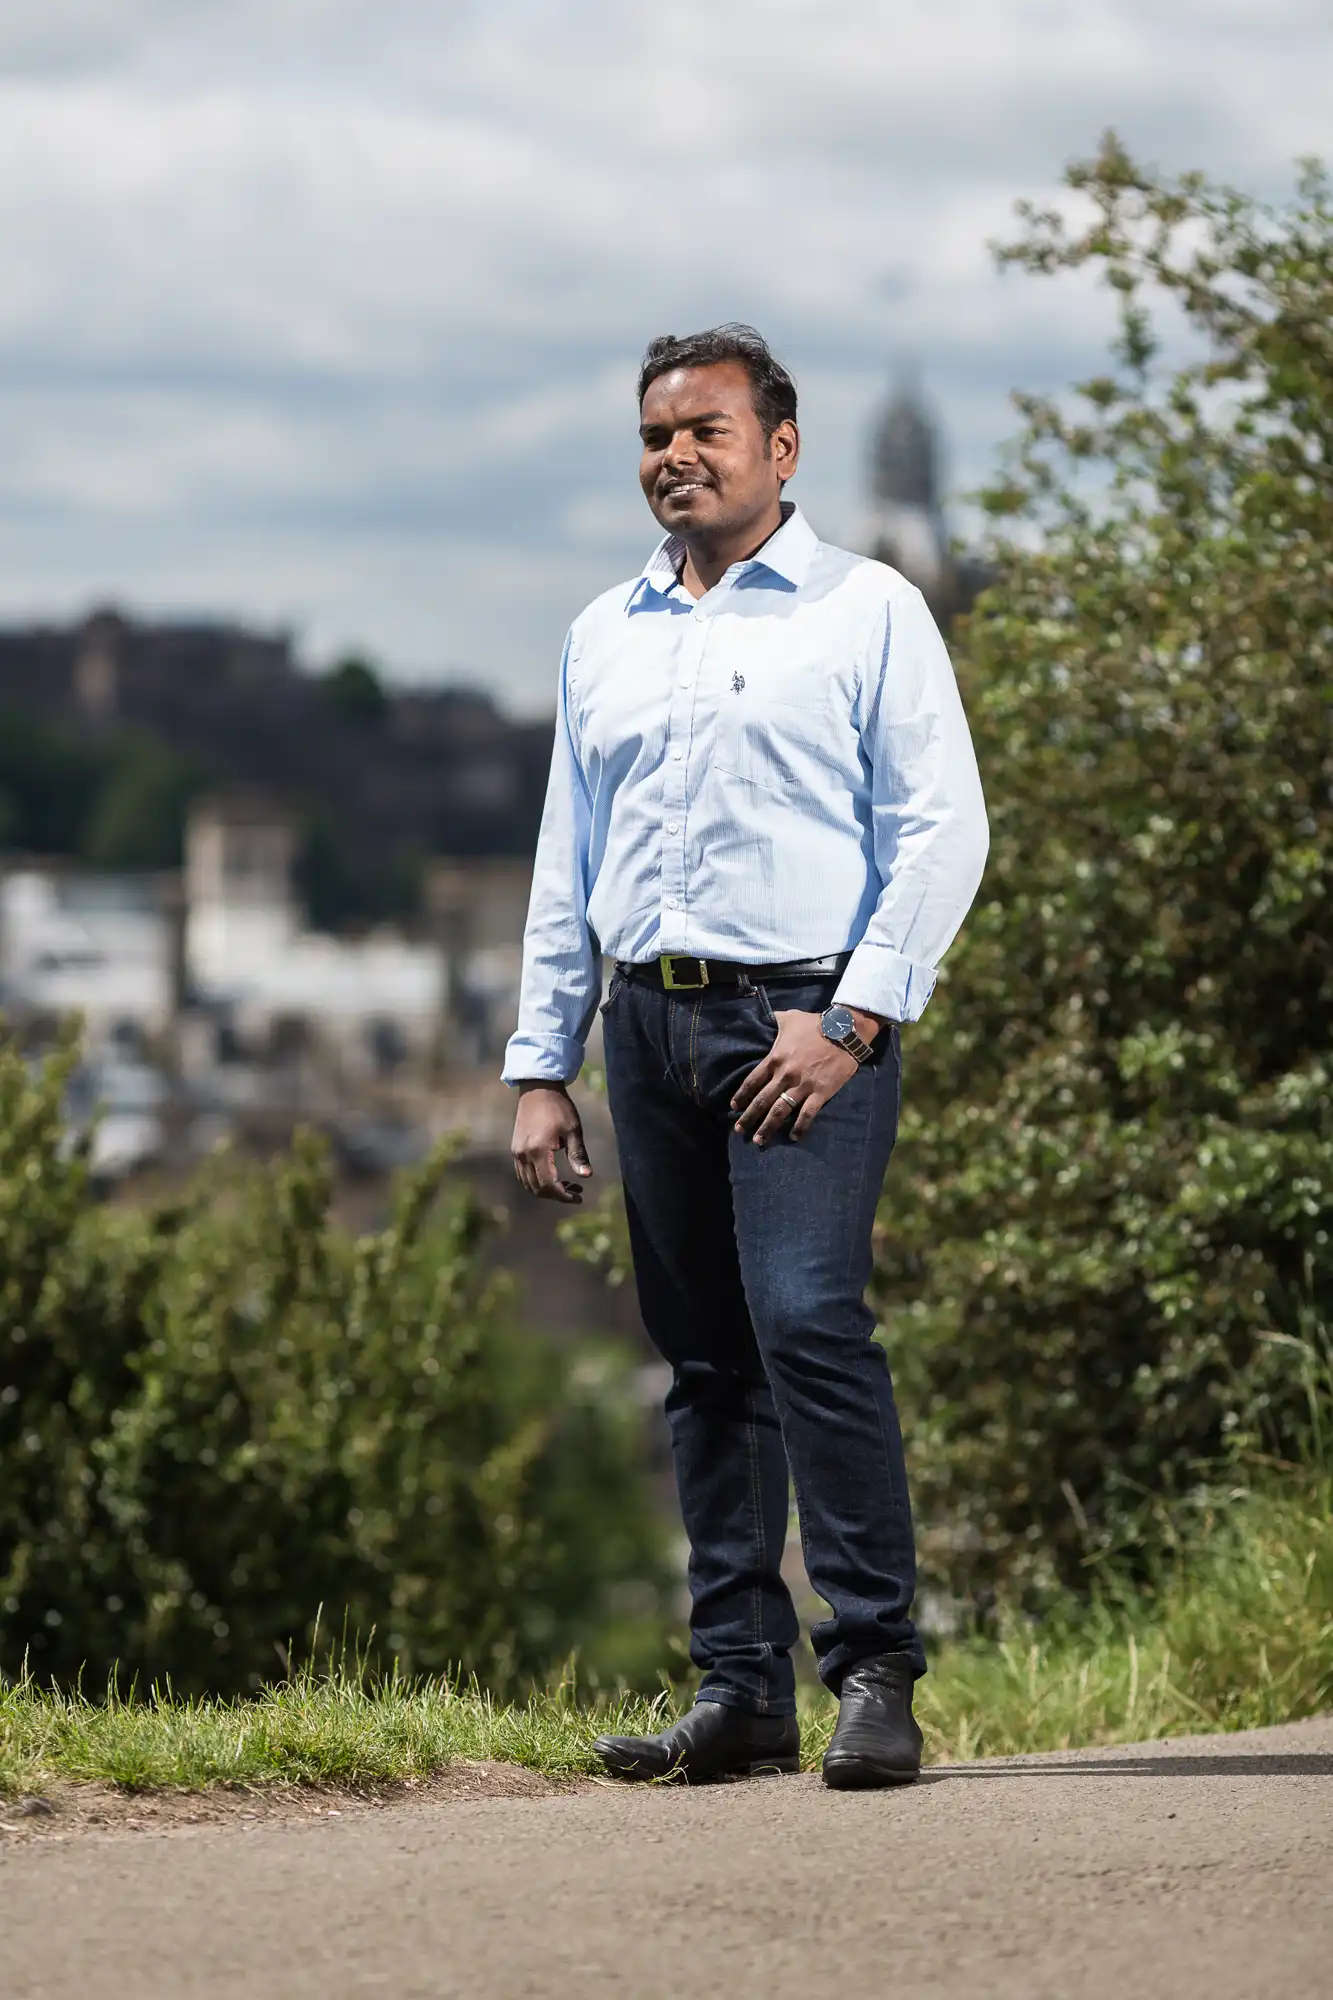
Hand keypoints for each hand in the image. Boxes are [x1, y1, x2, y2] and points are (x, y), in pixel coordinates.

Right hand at [510, 1083, 592, 1201]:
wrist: (538, 1089)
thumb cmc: (559, 1108)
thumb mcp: (573, 1130)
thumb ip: (578, 1154)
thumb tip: (586, 1176)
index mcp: (538, 1150)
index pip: (549, 1184)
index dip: (564, 1196)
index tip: (579, 1196)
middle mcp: (524, 1155)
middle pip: (537, 1188)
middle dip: (557, 1195)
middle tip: (575, 1191)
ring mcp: (517, 1153)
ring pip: (528, 1183)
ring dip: (546, 1190)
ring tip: (566, 1185)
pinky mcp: (515, 1149)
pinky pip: (522, 1174)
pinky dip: (536, 1182)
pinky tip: (551, 1176)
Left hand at [730, 1007, 885, 1145]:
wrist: (845, 1030)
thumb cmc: (815, 1023)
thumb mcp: (789, 1018)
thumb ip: (773, 1020)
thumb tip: (762, 1016)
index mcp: (775, 1058)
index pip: (752, 1081)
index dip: (741, 1096)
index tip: (734, 1108)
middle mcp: (785, 1075)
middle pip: (762, 1100)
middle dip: (749, 1117)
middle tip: (739, 1130)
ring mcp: (802, 1085)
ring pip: (780, 1111)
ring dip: (768, 1127)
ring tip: (759, 1140)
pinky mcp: (820, 1093)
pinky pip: (807, 1114)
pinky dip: (800, 1127)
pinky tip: (794, 1137)